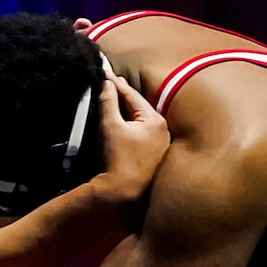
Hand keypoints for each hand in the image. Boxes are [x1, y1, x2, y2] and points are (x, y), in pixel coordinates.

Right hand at [88, 70, 169, 206]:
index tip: (104, 72)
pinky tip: (121, 123)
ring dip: (127, 111)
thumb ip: (108, 102)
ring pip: (141, 120)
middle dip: (123, 96)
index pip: (132, 95)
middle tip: (108, 83)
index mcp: (155, 120)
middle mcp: (163, 130)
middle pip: (139, 107)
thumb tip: (106, 82)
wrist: (123, 193)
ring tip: (112, 100)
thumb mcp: (110, 127)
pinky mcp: (154, 156)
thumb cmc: (118, 159)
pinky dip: (130, 125)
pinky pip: (141, 133)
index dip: (116, 83)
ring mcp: (160, 145)